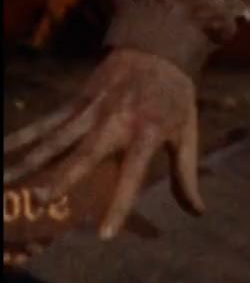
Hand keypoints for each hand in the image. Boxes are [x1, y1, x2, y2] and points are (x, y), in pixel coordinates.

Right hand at [3, 48, 204, 238]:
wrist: (158, 48)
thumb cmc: (175, 98)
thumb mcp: (187, 133)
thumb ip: (186, 175)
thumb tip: (196, 212)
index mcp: (147, 133)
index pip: (132, 175)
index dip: (119, 205)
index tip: (103, 234)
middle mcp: (116, 123)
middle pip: (86, 154)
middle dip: (63, 177)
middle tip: (41, 200)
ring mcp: (92, 111)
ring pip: (56, 139)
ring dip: (30, 160)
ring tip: (6, 182)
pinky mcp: (76, 102)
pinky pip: (46, 122)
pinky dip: (21, 136)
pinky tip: (0, 151)